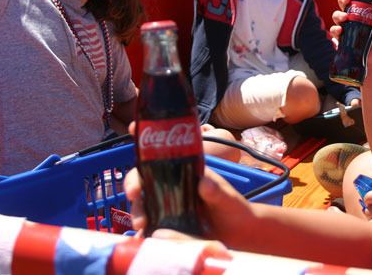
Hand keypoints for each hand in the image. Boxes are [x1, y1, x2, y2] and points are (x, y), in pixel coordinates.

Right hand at [126, 155, 253, 244]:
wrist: (240, 236)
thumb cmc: (234, 208)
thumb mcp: (228, 198)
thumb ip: (217, 191)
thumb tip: (203, 183)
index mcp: (185, 173)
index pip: (162, 156)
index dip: (145, 144)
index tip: (131, 131)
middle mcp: (173, 188)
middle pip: (145, 181)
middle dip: (135, 185)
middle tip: (134, 196)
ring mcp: (168, 208)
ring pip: (144, 205)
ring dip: (137, 212)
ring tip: (140, 226)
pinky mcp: (168, 228)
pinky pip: (150, 229)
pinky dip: (142, 235)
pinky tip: (140, 240)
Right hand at [328, 0, 356, 42]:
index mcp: (363, 10)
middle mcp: (353, 16)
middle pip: (343, 3)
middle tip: (347, 1)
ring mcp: (346, 27)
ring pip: (336, 15)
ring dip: (338, 14)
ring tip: (345, 18)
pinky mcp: (341, 38)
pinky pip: (334, 31)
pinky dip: (335, 30)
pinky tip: (340, 31)